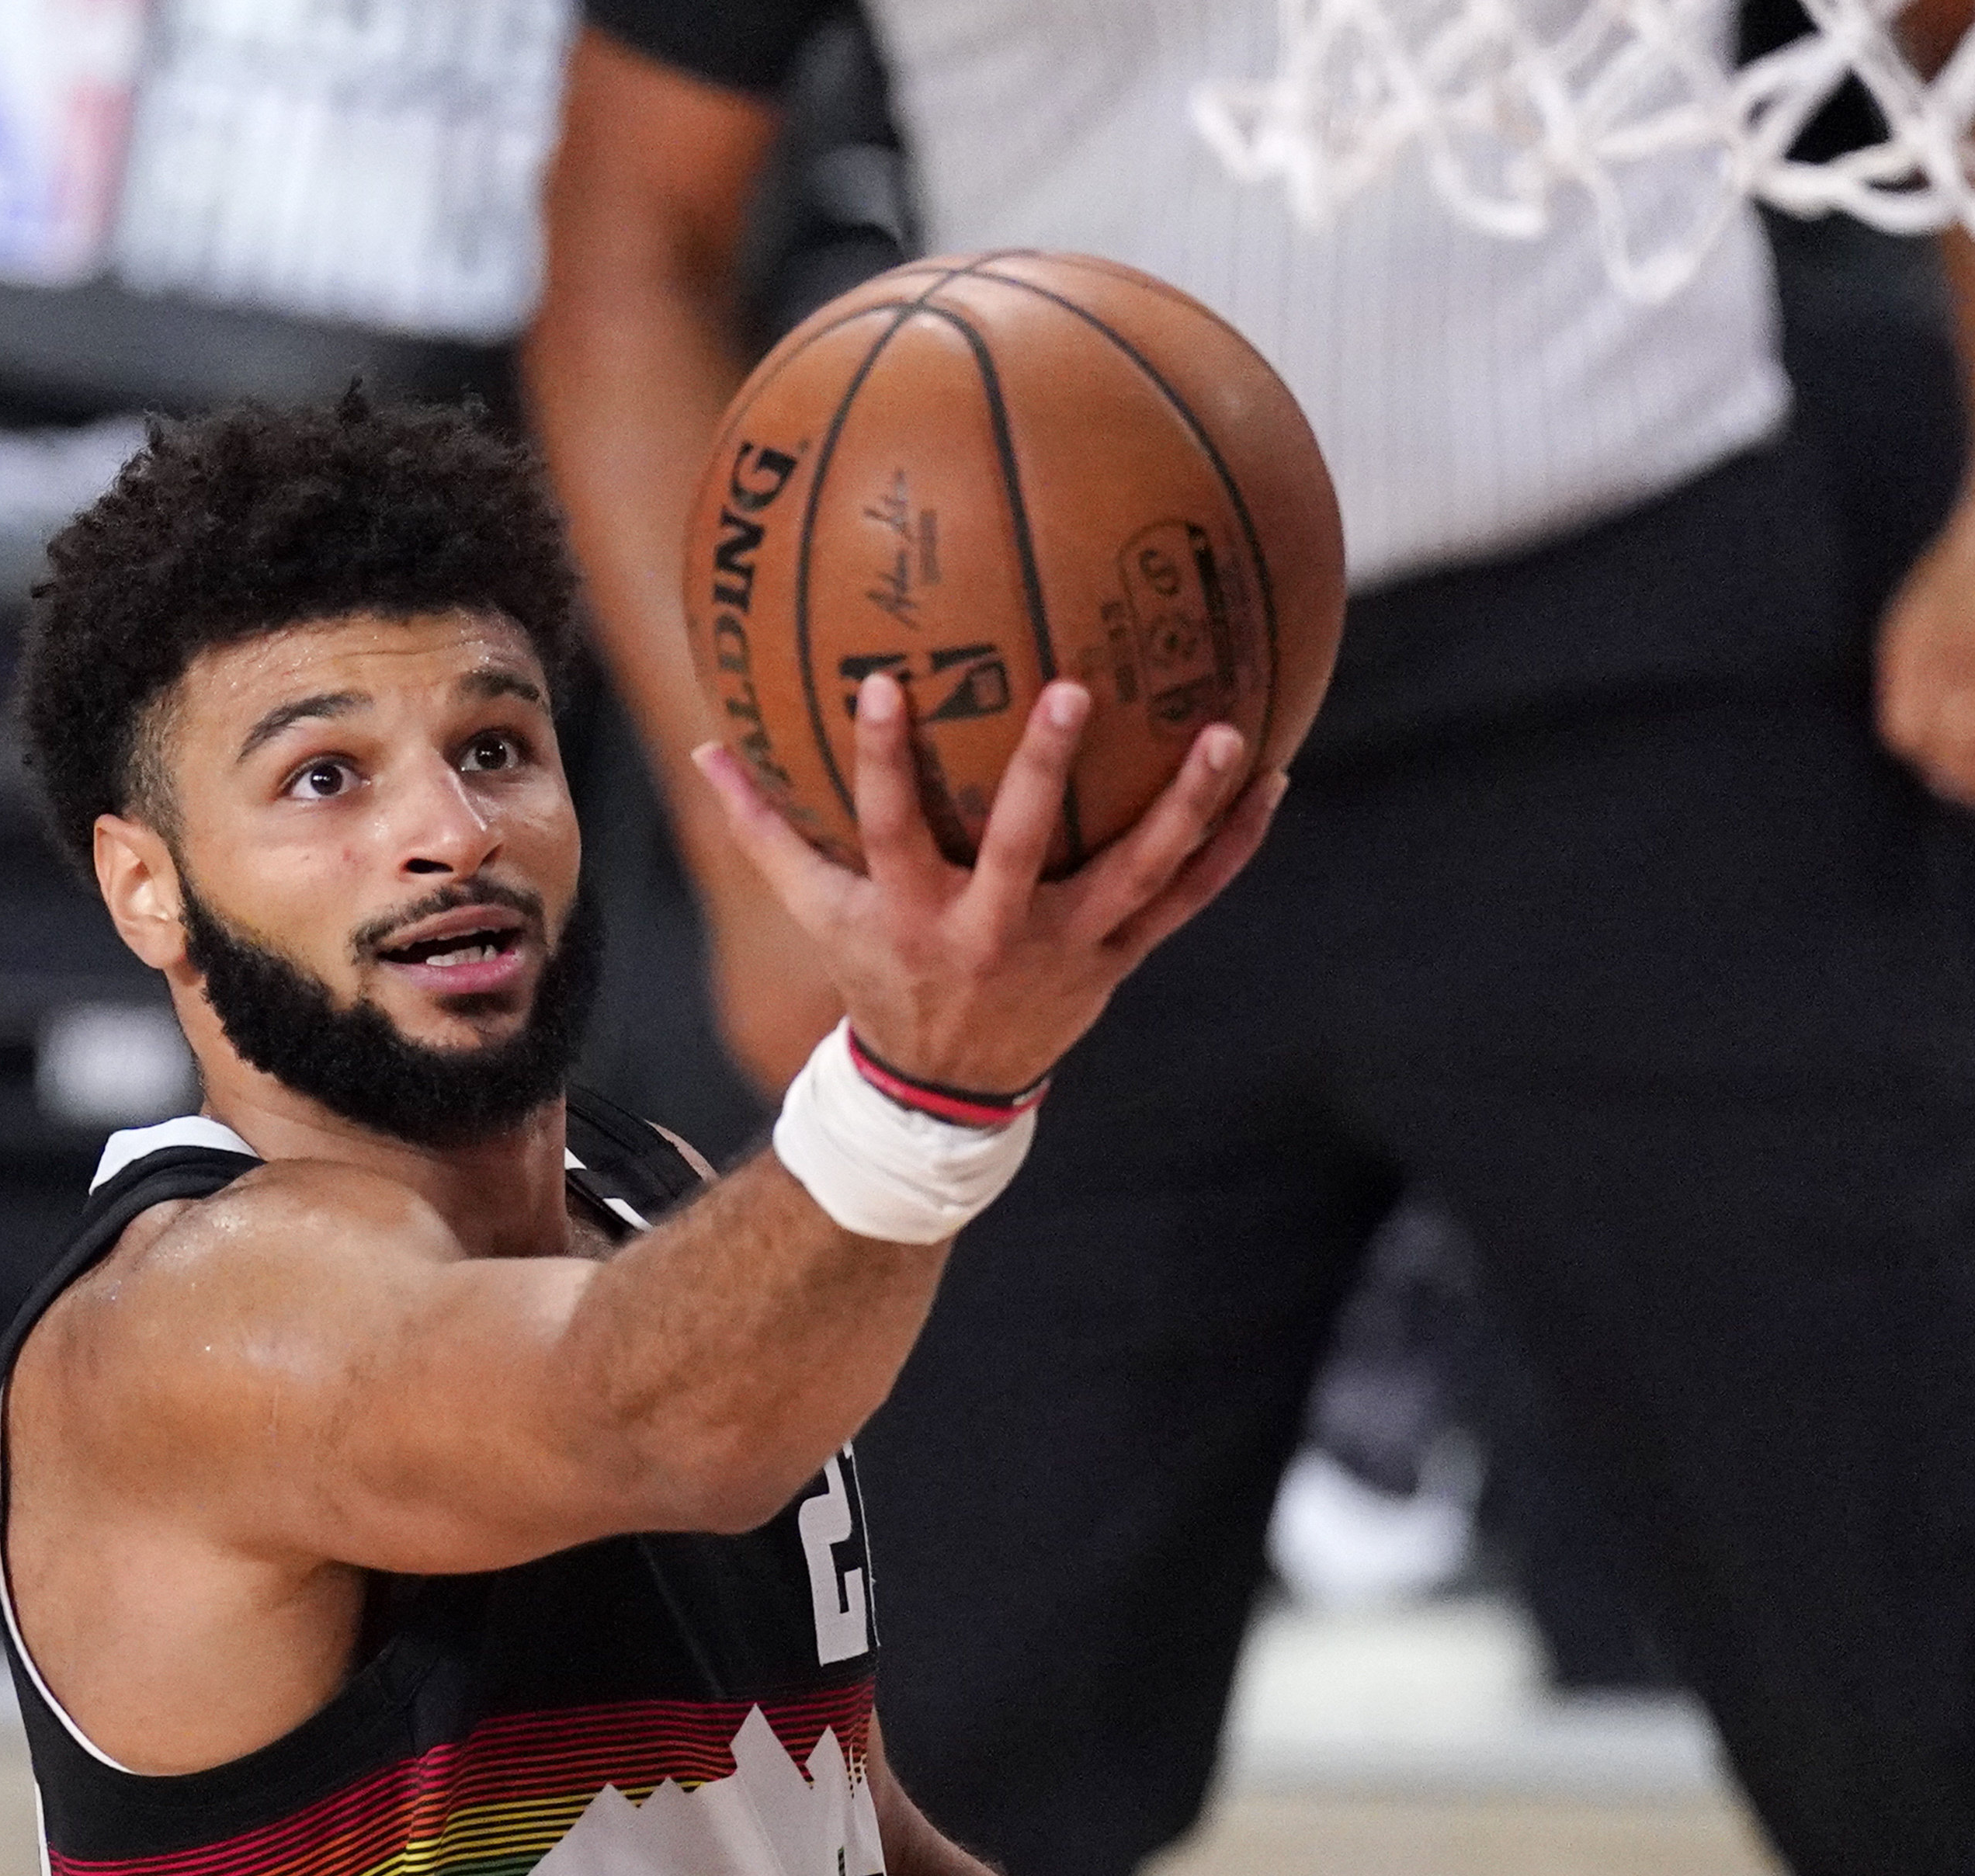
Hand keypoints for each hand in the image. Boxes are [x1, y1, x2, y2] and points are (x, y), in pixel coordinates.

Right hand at [694, 671, 1277, 1105]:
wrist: (945, 1092)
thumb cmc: (878, 977)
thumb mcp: (817, 915)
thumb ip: (764, 833)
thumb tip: (704, 751)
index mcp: (912, 913)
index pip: (887, 827)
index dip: (881, 761)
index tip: (883, 683)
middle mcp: (990, 930)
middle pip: (1018, 846)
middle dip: (1042, 771)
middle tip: (1072, 690)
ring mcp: (1066, 948)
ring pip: (1132, 873)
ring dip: (1181, 807)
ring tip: (1225, 734)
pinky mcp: (1118, 961)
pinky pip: (1186, 901)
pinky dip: (1232, 848)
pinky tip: (1271, 780)